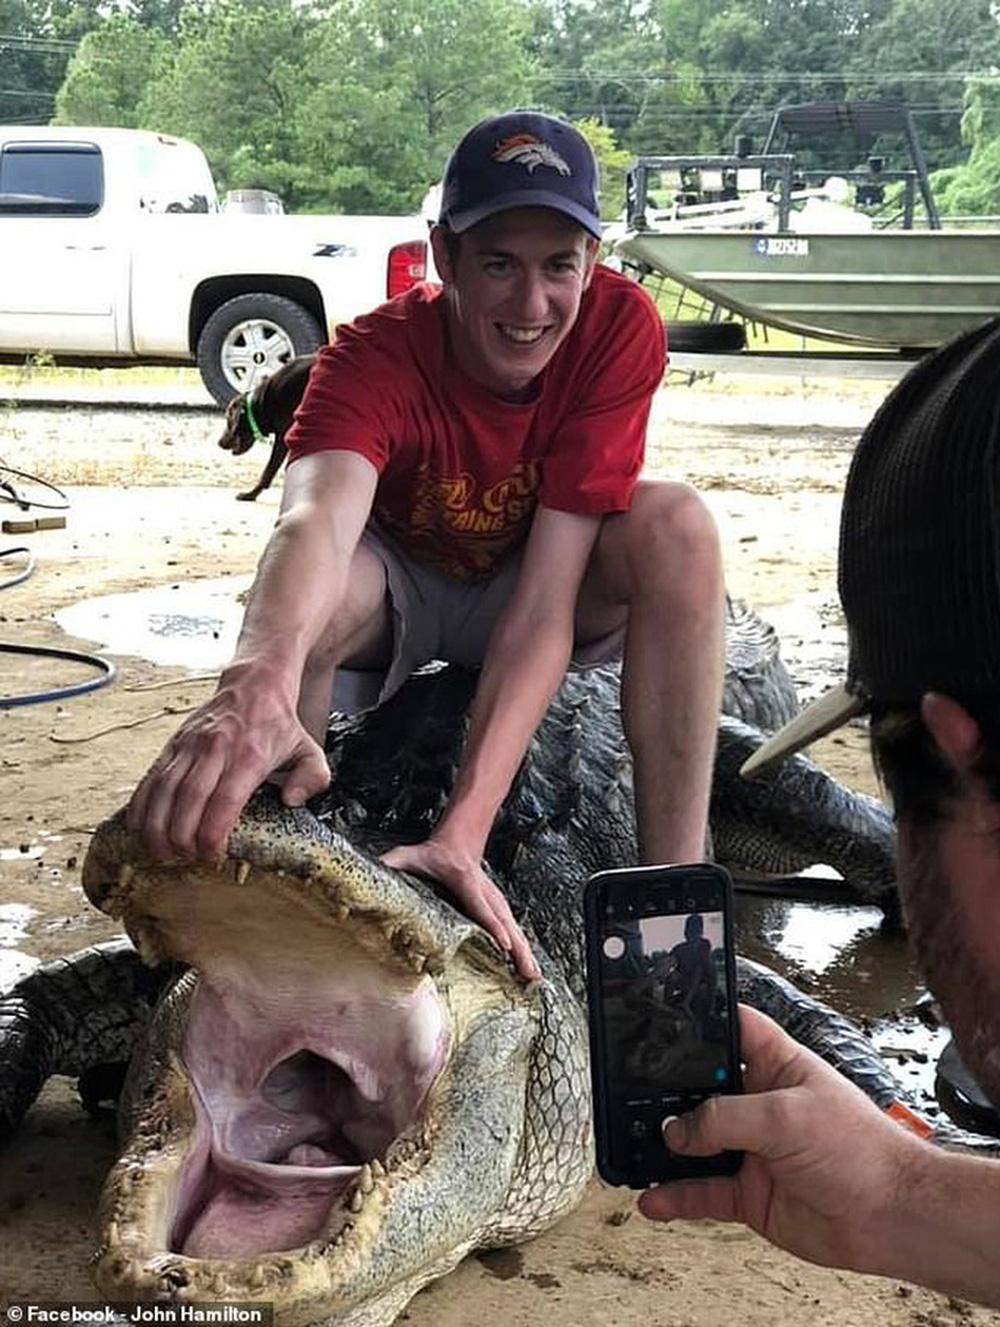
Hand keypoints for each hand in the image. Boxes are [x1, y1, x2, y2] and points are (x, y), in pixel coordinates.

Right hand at [126, 668, 329, 860]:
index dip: (213, 834)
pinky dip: (141, 804)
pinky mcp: (173, 743)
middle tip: (184, 860)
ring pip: (164, 790)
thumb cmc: (279, 725)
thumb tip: (292, 801)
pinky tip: (139, 828)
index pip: (225, 801)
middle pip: (189, 800)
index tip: (212, 856)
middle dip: (182, 837)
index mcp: (249, 755)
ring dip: (157, 826)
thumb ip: (313, 778)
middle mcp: (215, 749)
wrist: (253, 685)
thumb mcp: (309, 749)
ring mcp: (190, 745)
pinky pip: (151, 777)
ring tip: (160, 853)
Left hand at [381, 838, 539, 980]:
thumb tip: (374, 869)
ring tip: (534, 978)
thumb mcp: (409, 855)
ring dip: (525, 954)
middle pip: (505, 924)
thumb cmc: (432, 854)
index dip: (492, 926)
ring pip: (514, 929)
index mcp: (466, 883)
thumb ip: (393, 862)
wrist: (459, 842)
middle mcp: (487, 894)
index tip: (504, 944)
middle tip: (527, 973)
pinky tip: (529, 969)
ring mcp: (496, 901)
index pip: (481, 907)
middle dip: (517, 949)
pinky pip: (514, 931)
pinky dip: (523, 951)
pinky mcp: (499, 908)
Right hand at [638, 1005, 918, 1275]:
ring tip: (631, 1143)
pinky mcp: (750, 1194)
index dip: (700, 1021)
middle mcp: (760, 1104)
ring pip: (696, 1144)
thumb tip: (676, 1130)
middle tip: (629, 1091)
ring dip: (665, 1146)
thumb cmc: (861, 1150)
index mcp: (776, 1066)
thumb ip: (723, 1118)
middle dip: (667, 1090)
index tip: (660, 1018)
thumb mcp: (785, 1117)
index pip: (732, 1029)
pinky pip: (702, 1193)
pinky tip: (652, 1199)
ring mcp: (753, 1150)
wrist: (892, 1217)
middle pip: (702, 1089)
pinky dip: (675, 1196)